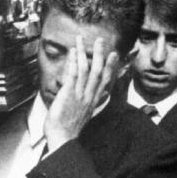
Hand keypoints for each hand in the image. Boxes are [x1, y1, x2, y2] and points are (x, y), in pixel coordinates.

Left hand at [43, 36, 118, 151]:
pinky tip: (73, 52)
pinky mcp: (69, 93)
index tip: (114, 55)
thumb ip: (91, 104)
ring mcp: (79, 94)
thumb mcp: (85, 115)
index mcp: (93, 101)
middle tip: (102, 40)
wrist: (62, 138)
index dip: (110, 66)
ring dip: (84, 52)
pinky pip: (73, 74)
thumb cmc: (69, 128)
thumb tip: (100, 98)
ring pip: (85, 69)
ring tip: (82, 40)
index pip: (105, 81)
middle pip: (97, 71)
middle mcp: (88, 96)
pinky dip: (73, 62)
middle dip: (100, 54)